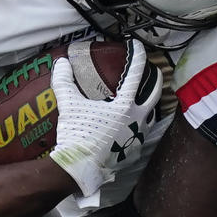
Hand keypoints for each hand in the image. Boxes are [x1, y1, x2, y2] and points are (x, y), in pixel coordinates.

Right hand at [49, 41, 162, 197]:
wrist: (79, 170)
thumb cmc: (77, 135)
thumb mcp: (69, 105)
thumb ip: (64, 81)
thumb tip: (61, 62)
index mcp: (125, 106)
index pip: (136, 74)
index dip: (137, 56)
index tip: (137, 46)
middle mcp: (138, 119)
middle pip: (155, 92)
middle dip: (155, 78)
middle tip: (152, 70)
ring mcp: (138, 136)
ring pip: (152, 113)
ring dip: (150, 102)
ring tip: (144, 96)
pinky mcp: (135, 151)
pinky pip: (143, 131)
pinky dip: (141, 122)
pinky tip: (133, 122)